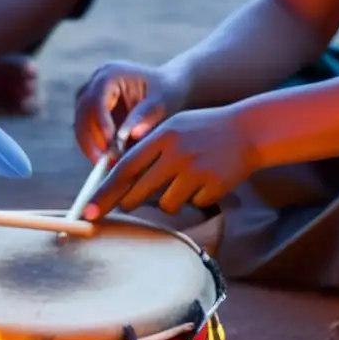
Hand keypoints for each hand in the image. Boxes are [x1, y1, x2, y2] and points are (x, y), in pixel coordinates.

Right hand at [74, 61, 189, 162]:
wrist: (167, 88)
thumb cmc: (167, 93)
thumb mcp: (162, 103)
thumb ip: (146, 117)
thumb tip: (131, 134)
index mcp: (110, 73)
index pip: (97, 100)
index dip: (101, 124)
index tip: (110, 146)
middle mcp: (94, 82)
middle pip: (82, 112)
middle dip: (91, 139)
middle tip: (105, 162)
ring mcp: (89, 95)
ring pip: (79, 123)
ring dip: (89, 145)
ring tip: (106, 165)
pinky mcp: (89, 110)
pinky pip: (84, 131)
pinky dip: (92, 146)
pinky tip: (105, 161)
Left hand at [85, 104, 254, 218]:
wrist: (250, 129)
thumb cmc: (204, 130)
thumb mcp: (174, 127)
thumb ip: (148, 149)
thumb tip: (119, 180)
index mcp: (162, 136)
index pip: (124, 169)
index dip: (104, 193)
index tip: (88, 212)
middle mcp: (176, 152)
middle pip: (139, 191)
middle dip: (129, 202)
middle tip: (127, 204)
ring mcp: (196, 170)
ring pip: (166, 204)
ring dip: (170, 200)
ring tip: (186, 180)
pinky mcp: (213, 186)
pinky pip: (192, 205)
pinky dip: (196, 198)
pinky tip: (208, 180)